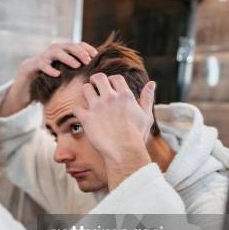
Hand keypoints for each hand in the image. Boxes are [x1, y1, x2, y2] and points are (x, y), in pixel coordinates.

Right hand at [0, 42, 97, 116]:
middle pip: (68, 46)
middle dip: (79, 52)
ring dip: (68, 58)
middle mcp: (53, 50)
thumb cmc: (48, 77)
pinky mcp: (34, 64)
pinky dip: (50, 69)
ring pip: (56, 52)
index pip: (77, 44)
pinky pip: (42, 64)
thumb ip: (75, 69)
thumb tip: (94, 73)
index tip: (96, 56)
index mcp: (62, 51)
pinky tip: (57, 75)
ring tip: (77, 66)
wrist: (26, 81)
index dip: (87, 48)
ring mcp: (43, 56)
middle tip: (88, 61)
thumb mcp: (63, 73)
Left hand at [75, 73, 155, 189]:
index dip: (111, 81)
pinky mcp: (87, 118)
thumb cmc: (137, 136)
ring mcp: (97, 107)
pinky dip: (78, 111)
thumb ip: (147, 98)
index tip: (110, 87)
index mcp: (125, 95)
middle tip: (94, 86)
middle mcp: (110, 98)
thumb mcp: (146, 115)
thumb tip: (152, 83)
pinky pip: (76, 108)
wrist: (124, 151)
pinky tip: (82, 115)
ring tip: (87, 99)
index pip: (115, 78)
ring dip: (86, 92)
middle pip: (98, 78)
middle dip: (95, 80)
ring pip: (85, 88)